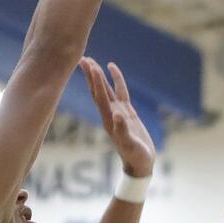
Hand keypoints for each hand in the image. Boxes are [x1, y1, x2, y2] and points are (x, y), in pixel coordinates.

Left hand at [81, 58, 155, 177]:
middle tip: (83, 58)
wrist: (140, 164)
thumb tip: (118, 114)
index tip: (92, 66)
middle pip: (98, 90)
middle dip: (91, 75)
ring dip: (98, 76)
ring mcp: (118, 112)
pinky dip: (116, 80)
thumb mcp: (130, 145)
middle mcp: (110, 114)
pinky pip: (120, 91)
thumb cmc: (136, 156)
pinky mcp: (127, 112)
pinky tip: (112, 69)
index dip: (96, 82)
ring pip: (106, 89)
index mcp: (109, 120)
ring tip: (91, 61)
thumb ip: (123, 131)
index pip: (100, 97)